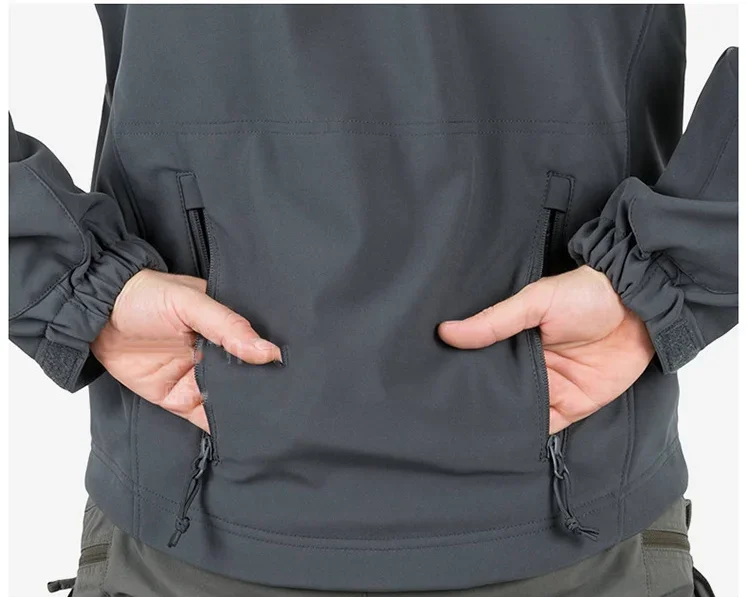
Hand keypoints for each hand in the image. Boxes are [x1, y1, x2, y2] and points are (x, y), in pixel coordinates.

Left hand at [91, 269, 281, 431]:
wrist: (94, 314)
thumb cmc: (144, 296)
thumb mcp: (190, 303)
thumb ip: (228, 327)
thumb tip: (268, 351)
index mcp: (224, 326)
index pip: (256, 346)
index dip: (273, 360)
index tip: (295, 375)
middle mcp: (215, 353)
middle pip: (246, 377)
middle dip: (262, 390)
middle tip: (286, 406)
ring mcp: (197, 377)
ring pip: (229, 400)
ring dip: (243, 411)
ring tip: (269, 424)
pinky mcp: (177, 398)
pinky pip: (203, 416)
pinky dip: (218, 427)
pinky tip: (237, 434)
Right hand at [438, 266, 653, 433]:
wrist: (641, 307)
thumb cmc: (586, 294)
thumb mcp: (534, 301)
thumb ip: (494, 321)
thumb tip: (447, 331)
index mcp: (514, 339)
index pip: (481, 361)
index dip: (462, 372)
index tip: (437, 386)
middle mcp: (529, 366)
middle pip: (497, 390)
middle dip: (479, 402)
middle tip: (448, 417)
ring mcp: (550, 387)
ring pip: (518, 411)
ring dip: (503, 421)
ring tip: (471, 436)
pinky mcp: (573, 406)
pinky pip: (547, 426)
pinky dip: (531, 435)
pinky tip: (510, 442)